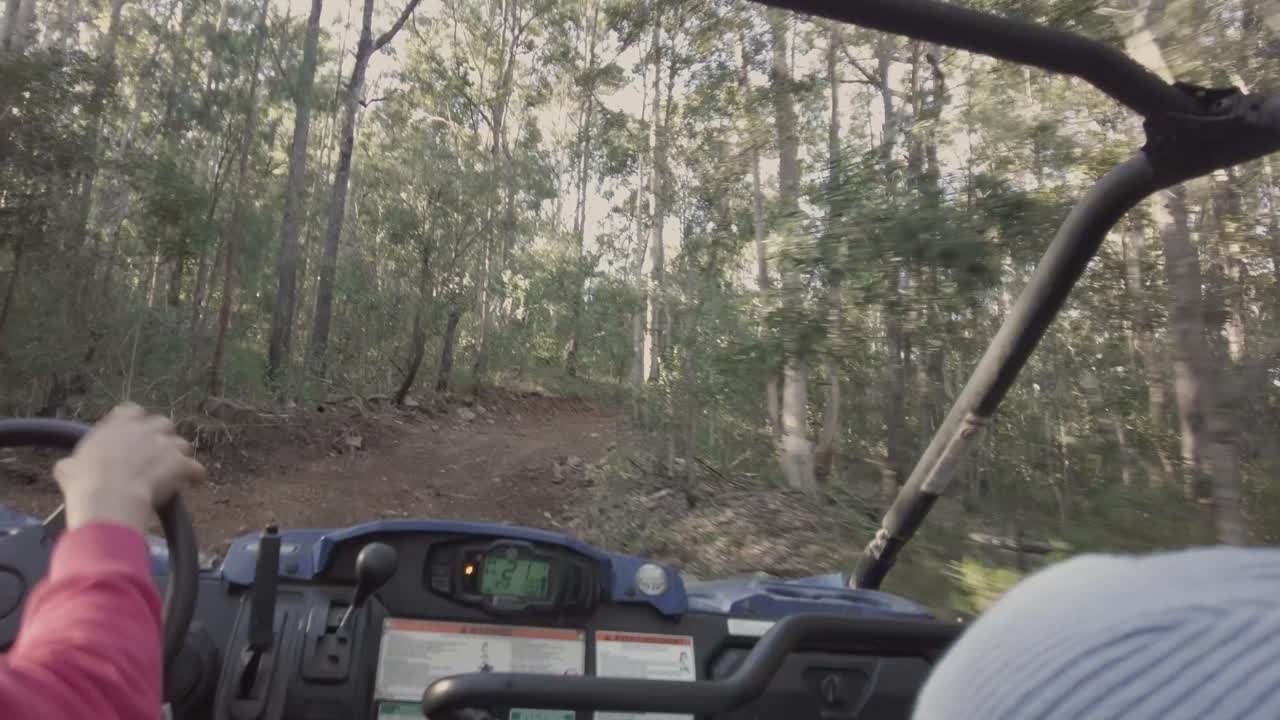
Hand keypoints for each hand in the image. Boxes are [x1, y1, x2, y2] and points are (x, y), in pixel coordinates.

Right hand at [53, 403, 205, 532]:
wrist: (108, 497)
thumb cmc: (84, 483)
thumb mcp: (68, 468)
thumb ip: (73, 461)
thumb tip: (67, 467)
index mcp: (117, 424)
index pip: (131, 410)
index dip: (135, 422)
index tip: (133, 435)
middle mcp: (145, 429)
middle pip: (163, 423)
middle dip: (161, 436)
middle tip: (155, 454)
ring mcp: (166, 445)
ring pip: (182, 444)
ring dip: (179, 455)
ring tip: (174, 471)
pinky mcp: (181, 463)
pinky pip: (196, 468)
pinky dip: (196, 475)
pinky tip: (194, 483)